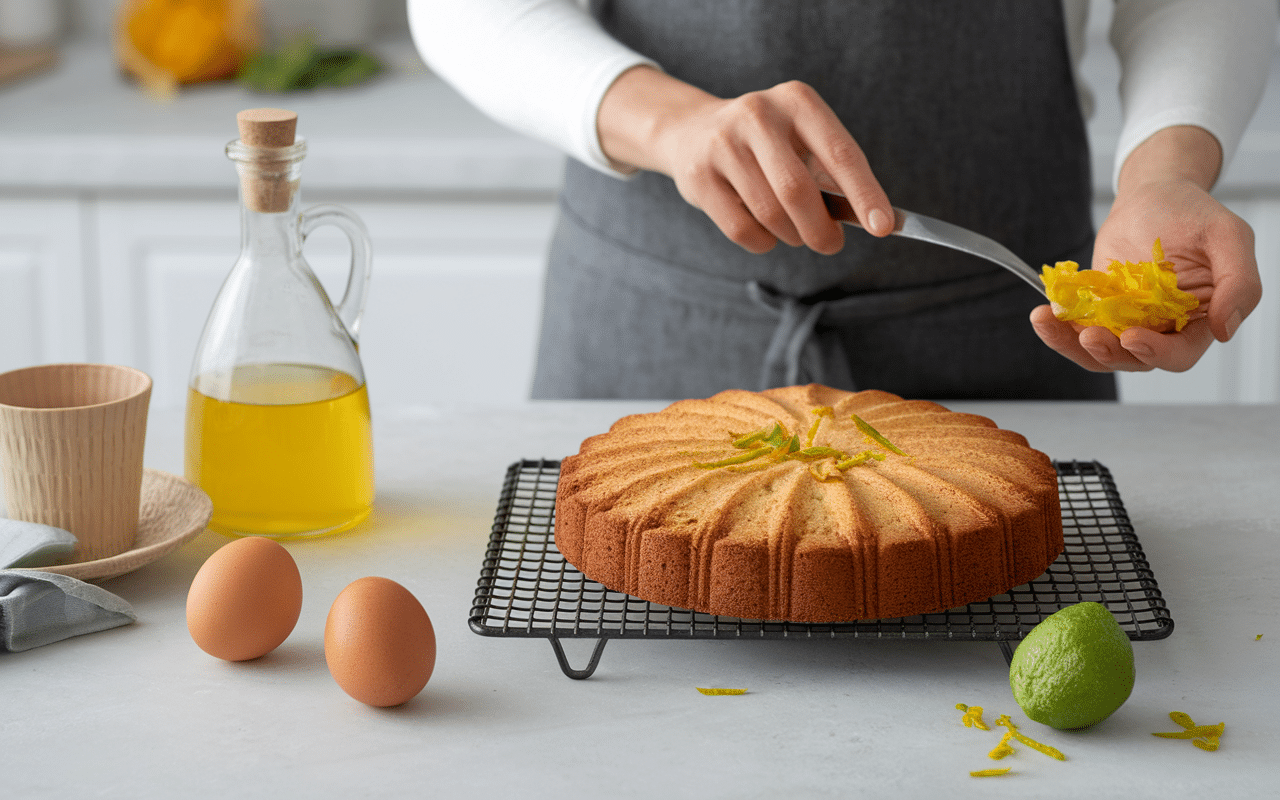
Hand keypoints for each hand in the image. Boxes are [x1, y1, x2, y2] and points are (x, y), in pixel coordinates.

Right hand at [597, 66, 893, 253]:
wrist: (692, 131)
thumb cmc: (767, 145)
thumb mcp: (802, 140)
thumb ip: (831, 175)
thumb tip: (870, 222)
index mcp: (797, 101)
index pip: (840, 153)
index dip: (865, 193)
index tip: (884, 227)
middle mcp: (758, 114)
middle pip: (797, 190)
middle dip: (820, 229)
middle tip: (830, 245)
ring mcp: (722, 143)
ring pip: (769, 213)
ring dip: (791, 235)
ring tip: (795, 232)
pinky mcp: (698, 175)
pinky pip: (741, 228)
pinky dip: (763, 242)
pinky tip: (766, 233)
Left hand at [1031, 126, 1261, 372]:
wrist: (1151, 194)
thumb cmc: (1192, 213)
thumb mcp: (1228, 237)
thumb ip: (1239, 282)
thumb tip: (1226, 328)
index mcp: (1199, 319)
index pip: (1180, 354)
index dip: (1157, 353)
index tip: (1132, 337)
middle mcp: (1162, 327)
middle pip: (1134, 359)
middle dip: (1108, 352)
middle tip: (1088, 335)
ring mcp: (1126, 320)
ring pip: (1099, 351)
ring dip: (1071, 344)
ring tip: (1048, 322)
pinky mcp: (1097, 309)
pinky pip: (1076, 328)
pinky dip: (1058, 326)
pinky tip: (1043, 312)